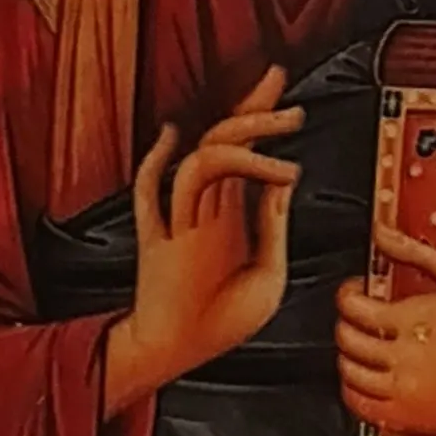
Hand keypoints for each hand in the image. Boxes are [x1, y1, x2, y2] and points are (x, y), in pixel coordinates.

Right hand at [107, 66, 303, 411]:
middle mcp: (207, 210)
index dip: (261, 115)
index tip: (279, 82)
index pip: (247, 151)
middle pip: (225, 143)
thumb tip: (284, 180)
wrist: (181, 353)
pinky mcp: (157, 241)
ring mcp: (180, 221)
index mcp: (232, 215)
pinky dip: (157, 164)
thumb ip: (272, 228)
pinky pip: (150, 195)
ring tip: (276, 134)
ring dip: (237, 143)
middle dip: (251, 110)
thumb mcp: (268, 275)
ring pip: (201, 163)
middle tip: (280, 85)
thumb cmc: (223, 322)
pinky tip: (173, 138)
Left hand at [337, 224, 435, 435]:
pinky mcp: (404, 417)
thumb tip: (382, 234)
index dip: (347, 294)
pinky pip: (358, 404)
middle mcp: (404, 356)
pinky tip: (367, 377)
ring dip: (348, 354)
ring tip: (365, 346)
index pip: (354, 306)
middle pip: (347, 338)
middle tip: (361, 317)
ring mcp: (402, 389)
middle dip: (347, 322)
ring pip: (348, 371)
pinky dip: (352, 388)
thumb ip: (417, 255)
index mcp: (415, 320)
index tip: (355, 292)